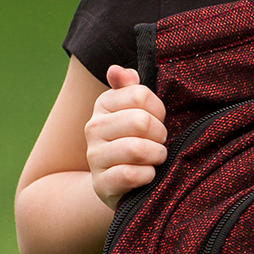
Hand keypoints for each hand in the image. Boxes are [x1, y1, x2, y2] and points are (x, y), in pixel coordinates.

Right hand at [86, 64, 167, 209]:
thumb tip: (116, 70)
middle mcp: (93, 128)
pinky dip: (147, 176)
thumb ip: (129, 88)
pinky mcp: (100, 184)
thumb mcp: (134, 112)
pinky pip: (131, 175)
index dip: (158, 110)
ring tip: (156, 158)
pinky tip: (147, 175)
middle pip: (141, 121)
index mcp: (103, 105)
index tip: (157, 120)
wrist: (117, 183)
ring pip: (136, 149)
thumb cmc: (133, 140)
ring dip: (156, 155)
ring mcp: (94, 157)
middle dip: (159, 134)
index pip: (140, 95)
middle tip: (159, 142)